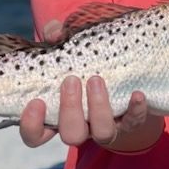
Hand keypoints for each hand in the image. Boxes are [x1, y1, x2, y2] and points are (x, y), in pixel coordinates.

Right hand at [19, 19, 160, 150]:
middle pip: (71, 135)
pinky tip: (136, 94)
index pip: (36, 135)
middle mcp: (81, 126)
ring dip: (99, 108)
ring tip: (97, 80)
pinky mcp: (129, 122)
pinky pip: (133, 123)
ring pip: (102, 133)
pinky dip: (135, 111)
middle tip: (72, 80)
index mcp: (56, 115)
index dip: (31, 126)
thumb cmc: (82, 58)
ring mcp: (104, 126)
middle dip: (70, 110)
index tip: (36, 102)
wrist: (119, 69)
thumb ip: (55, 35)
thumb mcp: (66, 44)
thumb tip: (56, 33)